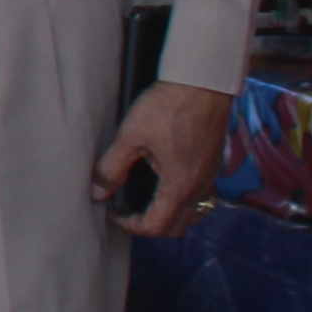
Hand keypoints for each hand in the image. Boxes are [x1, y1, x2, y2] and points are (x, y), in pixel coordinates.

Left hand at [91, 79, 229, 239]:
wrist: (203, 83)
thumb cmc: (168, 108)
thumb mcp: (131, 137)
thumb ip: (112, 168)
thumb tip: (98, 192)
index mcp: (179, 187)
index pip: (157, 226)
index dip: (131, 226)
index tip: (114, 212)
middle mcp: (200, 188)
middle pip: (178, 227)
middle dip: (151, 226)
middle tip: (128, 210)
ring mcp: (210, 177)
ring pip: (193, 212)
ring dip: (169, 214)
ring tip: (145, 199)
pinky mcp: (213, 164)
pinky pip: (199, 195)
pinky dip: (181, 199)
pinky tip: (164, 180)